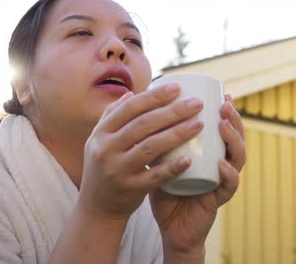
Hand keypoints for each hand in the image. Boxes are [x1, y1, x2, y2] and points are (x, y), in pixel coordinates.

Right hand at [77, 84, 204, 221]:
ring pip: (150, 147)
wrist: (96, 207)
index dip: (154, 96)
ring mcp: (117, 170)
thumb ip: (112, 117)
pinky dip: (172, 167)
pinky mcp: (129, 189)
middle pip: (143, 124)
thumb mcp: (99, 141)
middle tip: (196, 104)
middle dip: (172, 111)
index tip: (177, 87)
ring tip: (199, 124)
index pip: (130, 108)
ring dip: (177, 134)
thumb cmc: (105, 167)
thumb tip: (130, 93)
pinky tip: (189, 159)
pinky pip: (154, 176)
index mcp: (101, 132)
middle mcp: (106, 149)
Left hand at [150, 93, 245, 258]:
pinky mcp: (218, 200)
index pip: (224, 128)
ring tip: (223, 126)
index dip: (227, 111)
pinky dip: (228, 174)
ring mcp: (222, 181)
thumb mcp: (159, 159)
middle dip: (234, 119)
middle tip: (224, 104)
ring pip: (238, 158)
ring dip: (233, 140)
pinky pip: (229, 186)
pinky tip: (221, 164)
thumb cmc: (165, 189)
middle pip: (236, 138)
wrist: (168, 226)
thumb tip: (134, 105)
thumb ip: (153, 137)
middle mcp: (221, 163)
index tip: (222, 93)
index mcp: (210, 152)